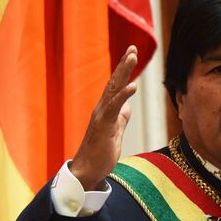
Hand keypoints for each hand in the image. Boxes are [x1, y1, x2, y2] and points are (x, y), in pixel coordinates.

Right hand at [69, 46, 137, 190]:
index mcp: (106, 110)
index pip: (116, 86)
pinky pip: (113, 107)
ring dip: (123, 72)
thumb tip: (127, 107)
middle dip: (123, 64)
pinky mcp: (103, 126)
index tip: (132, 54)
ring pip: (113, 89)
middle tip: (132, 48)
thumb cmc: (100, 155)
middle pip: (114, 82)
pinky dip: (123, 95)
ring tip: (132, 57)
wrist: (87, 172)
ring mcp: (101, 116)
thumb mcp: (116, 133)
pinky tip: (133, 85)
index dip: (124, 70)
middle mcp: (101, 109)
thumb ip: (121, 119)